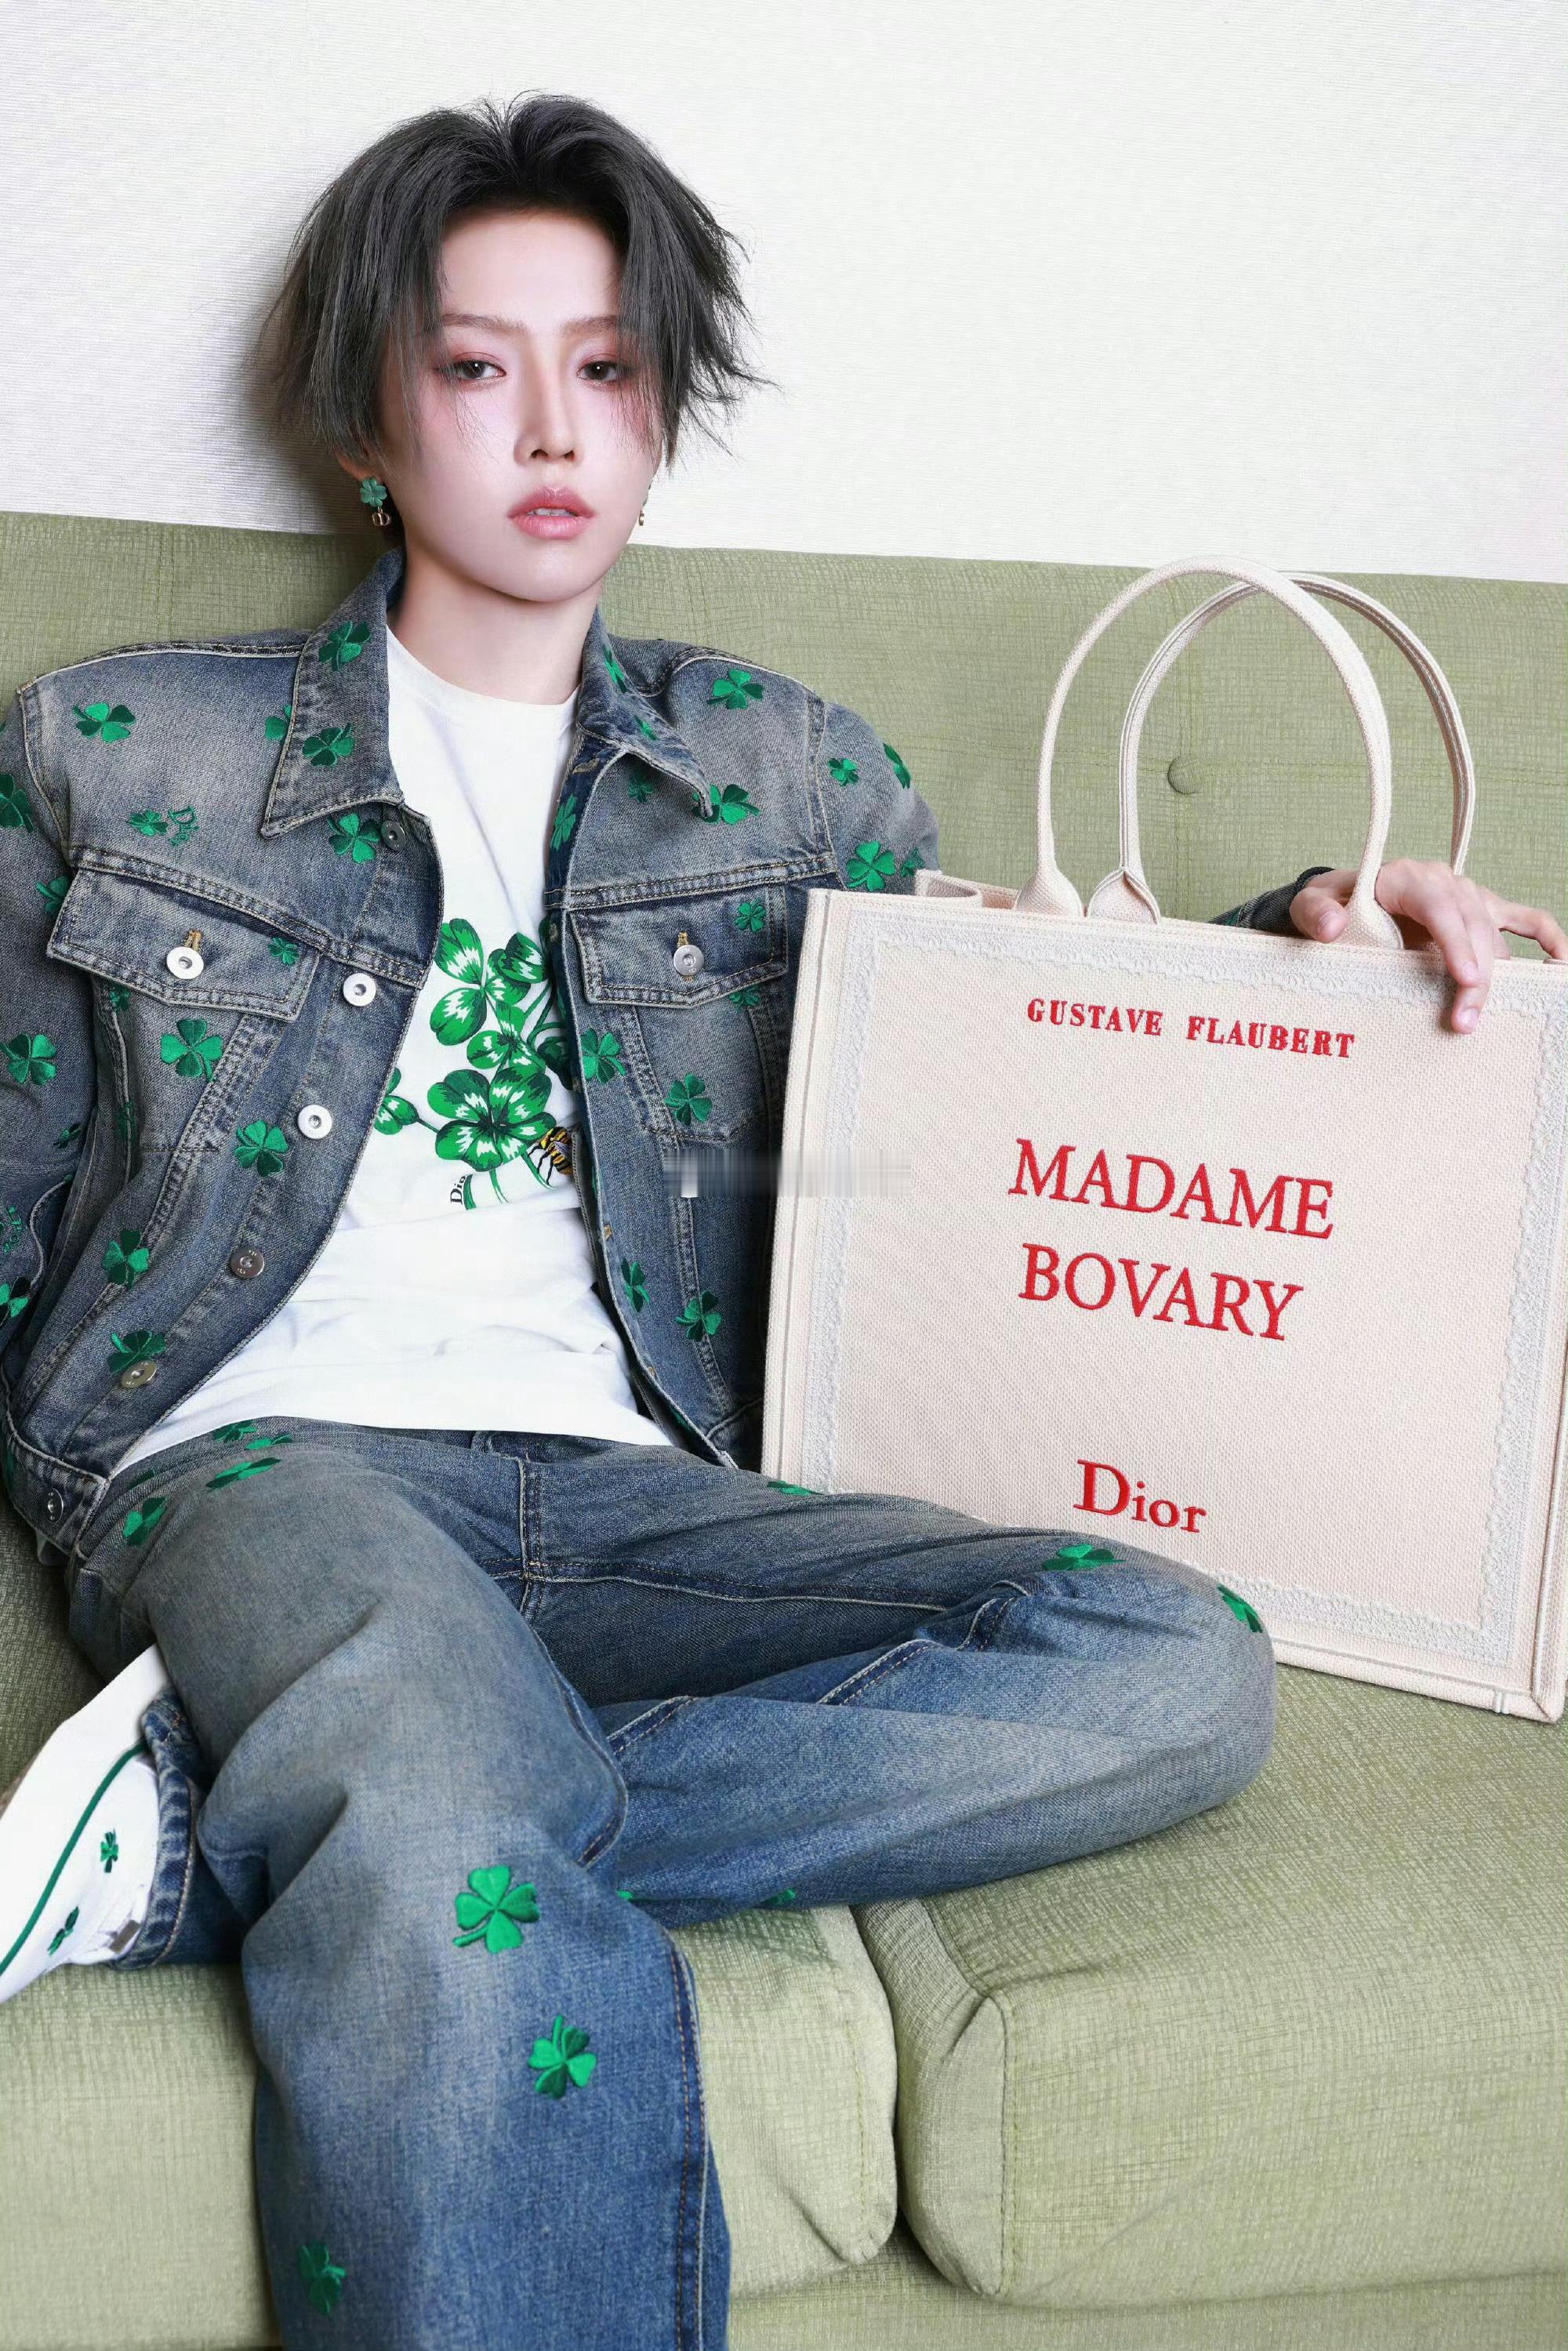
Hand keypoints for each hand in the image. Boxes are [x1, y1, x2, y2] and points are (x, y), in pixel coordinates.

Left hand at [1289, 860, 1567, 1032]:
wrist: (1345, 902)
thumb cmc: (1333, 907)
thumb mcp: (1312, 906)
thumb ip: (1315, 914)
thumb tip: (1334, 927)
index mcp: (1403, 877)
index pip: (1438, 904)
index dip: (1454, 939)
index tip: (1463, 976)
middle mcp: (1443, 882)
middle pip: (1472, 927)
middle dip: (1473, 976)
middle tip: (1463, 1021)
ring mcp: (1467, 896)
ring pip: (1495, 936)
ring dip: (1494, 978)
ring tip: (1475, 1021)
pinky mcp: (1481, 912)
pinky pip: (1525, 920)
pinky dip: (1548, 939)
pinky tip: (1557, 965)